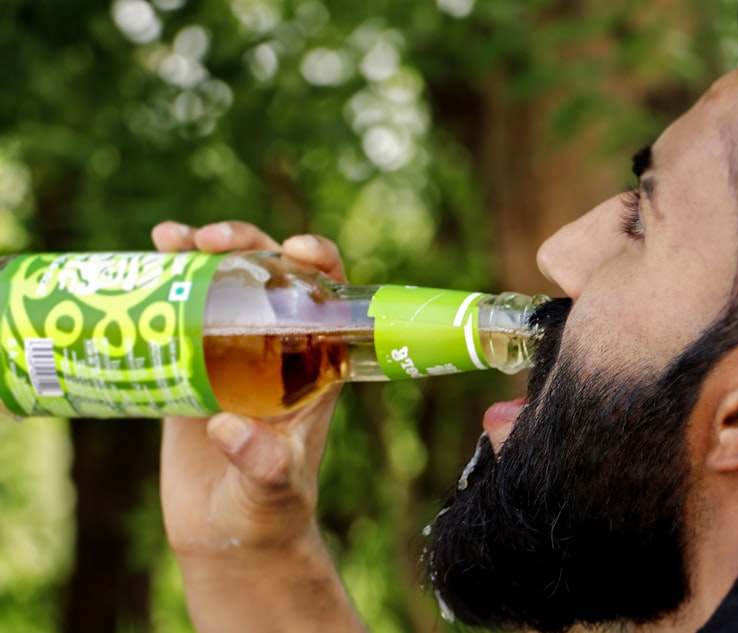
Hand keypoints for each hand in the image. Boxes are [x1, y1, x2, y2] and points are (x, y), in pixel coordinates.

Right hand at [152, 220, 346, 553]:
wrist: (228, 532)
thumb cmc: (269, 509)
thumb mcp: (273, 486)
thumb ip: (262, 463)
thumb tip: (226, 428)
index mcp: (316, 365)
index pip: (329, 296)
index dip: (319, 262)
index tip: (296, 249)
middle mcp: (278, 349)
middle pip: (272, 275)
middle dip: (247, 244)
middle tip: (210, 240)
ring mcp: (233, 353)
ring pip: (225, 285)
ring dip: (201, 253)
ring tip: (169, 239)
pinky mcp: (192, 366)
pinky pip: (182, 313)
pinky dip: (165, 283)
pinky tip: (146, 259)